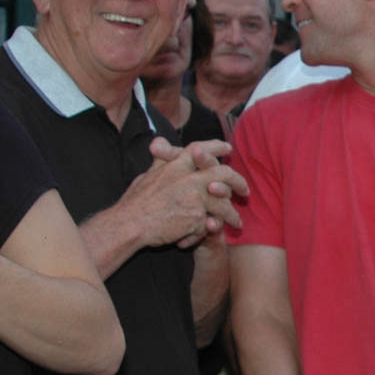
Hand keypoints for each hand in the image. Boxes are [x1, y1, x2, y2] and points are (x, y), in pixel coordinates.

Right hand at [133, 137, 248, 247]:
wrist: (129, 224)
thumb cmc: (135, 202)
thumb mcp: (146, 175)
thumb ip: (160, 160)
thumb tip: (159, 141)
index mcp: (175, 166)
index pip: (200, 149)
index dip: (215, 147)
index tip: (227, 149)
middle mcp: (188, 179)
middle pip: (223, 174)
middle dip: (238, 181)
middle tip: (245, 191)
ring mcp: (194, 198)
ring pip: (223, 203)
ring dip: (232, 214)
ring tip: (237, 223)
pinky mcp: (196, 217)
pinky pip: (210, 224)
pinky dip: (211, 230)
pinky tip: (216, 234)